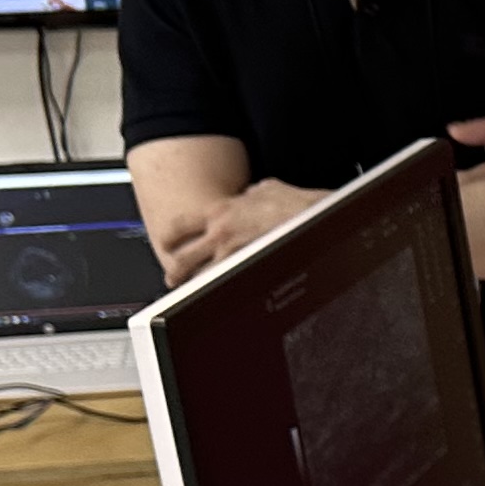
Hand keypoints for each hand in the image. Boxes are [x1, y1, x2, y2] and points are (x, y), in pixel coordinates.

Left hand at [155, 179, 323, 283]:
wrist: (317, 217)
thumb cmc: (298, 202)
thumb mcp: (267, 188)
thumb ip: (249, 195)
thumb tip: (249, 197)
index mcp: (221, 211)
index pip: (178, 226)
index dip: (168, 238)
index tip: (167, 245)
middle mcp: (221, 234)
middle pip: (182, 258)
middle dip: (175, 272)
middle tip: (174, 279)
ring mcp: (235, 256)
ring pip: (202, 278)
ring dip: (198, 286)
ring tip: (197, 296)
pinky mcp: (251, 272)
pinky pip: (228, 287)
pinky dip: (224, 292)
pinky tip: (226, 298)